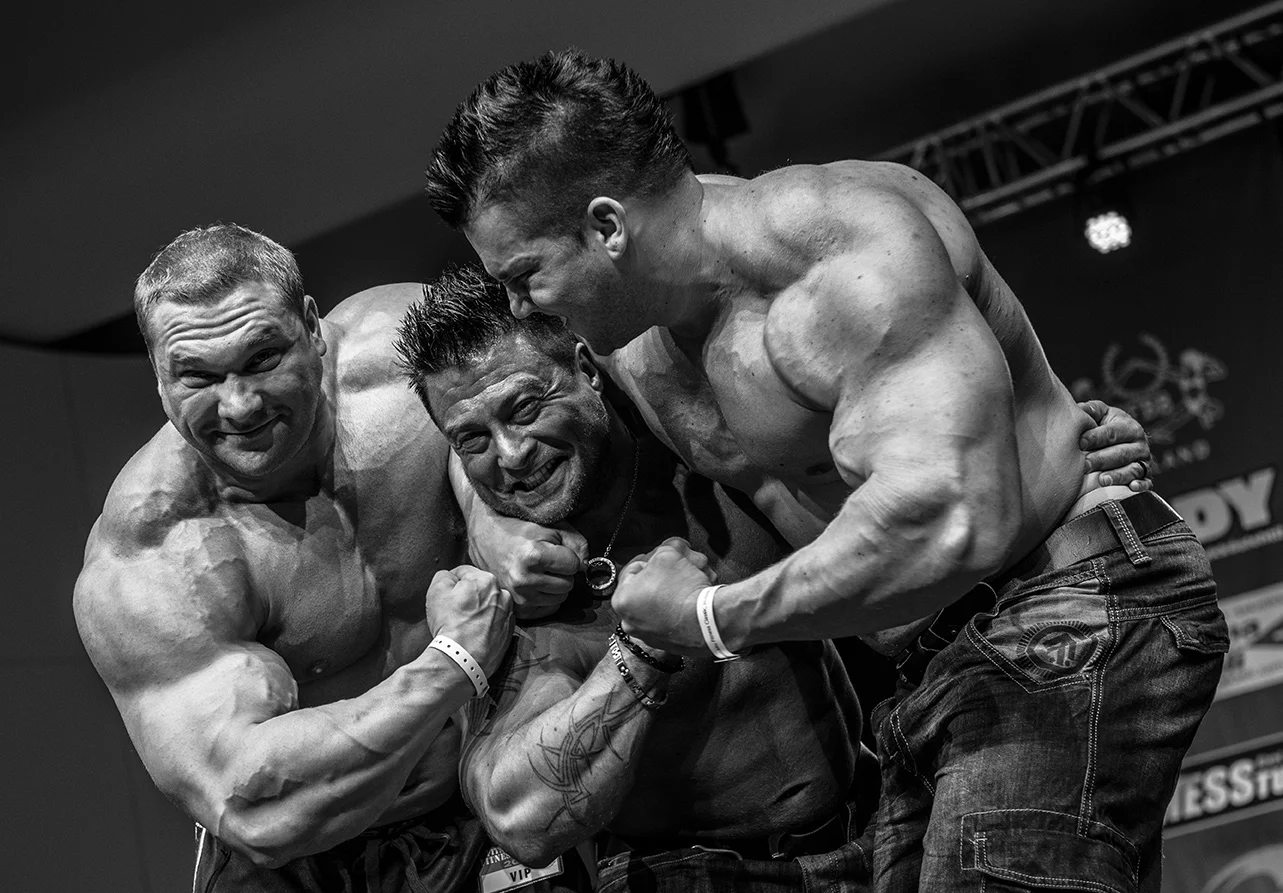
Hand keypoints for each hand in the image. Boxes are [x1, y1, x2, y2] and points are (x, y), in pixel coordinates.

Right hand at [424, 565, 514, 677]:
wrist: (462, 659)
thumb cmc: (450, 624)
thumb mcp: (437, 590)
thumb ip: (444, 576)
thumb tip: (450, 577)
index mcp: (487, 580)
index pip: (464, 573)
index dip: (451, 583)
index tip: (445, 596)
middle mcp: (503, 595)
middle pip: (479, 589)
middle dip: (467, 596)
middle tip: (454, 611)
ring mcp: (508, 615)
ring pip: (489, 606)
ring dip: (479, 610)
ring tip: (464, 624)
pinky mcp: (509, 634)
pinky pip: (494, 623)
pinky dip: (485, 626)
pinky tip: (473, 634)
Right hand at [468, 515, 588, 620]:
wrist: (486, 536)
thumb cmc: (521, 530)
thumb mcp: (551, 527)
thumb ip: (577, 544)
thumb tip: (587, 567)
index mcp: (533, 556)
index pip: (574, 566)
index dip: (568, 556)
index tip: (556, 550)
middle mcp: (524, 579)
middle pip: (568, 585)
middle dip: (563, 572)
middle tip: (547, 561)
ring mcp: (519, 596)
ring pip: (560, 598)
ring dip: (556, 585)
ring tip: (540, 571)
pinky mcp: (517, 607)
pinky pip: (549, 609)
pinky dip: (548, 598)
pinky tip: (536, 583)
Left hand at [612, 538, 715, 655]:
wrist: (709, 620)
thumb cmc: (683, 589)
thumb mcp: (668, 554)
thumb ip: (661, 550)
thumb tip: (665, 551)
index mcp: (622, 600)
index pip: (632, 569)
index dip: (650, 558)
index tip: (662, 556)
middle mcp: (631, 622)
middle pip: (648, 587)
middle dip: (666, 574)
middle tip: (680, 566)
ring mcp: (650, 636)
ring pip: (662, 603)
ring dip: (676, 589)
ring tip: (693, 580)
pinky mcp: (670, 644)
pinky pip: (673, 619)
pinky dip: (683, 608)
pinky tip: (695, 598)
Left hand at [1078, 400, 1152, 491]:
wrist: (1124, 441)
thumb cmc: (1106, 426)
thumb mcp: (1102, 414)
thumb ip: (1091, 410)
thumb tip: (1078, 409)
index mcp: (1129, 426)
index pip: (1112, 432)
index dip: (1096, 437)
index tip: (1081, 442)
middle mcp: (1140, 444)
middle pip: (1121, 453)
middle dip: (1102, 459)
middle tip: (1085, 465)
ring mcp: (1144, 461)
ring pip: (1132, 469)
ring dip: (1118, 475)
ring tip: (1102, 480)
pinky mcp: (1146, 477)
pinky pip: (1146, 482)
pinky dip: (1141, 486)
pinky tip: (1131, 488)